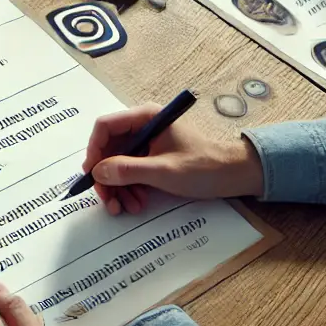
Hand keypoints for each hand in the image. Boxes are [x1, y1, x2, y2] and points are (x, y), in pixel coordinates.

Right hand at [83, 105, 263, 215]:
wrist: (234, 176)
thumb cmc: (203, 167)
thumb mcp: (163, 170)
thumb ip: (128, 170)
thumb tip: (97, 172)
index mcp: (145, 117)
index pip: (105, 127)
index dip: (94, 151)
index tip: (92, 176)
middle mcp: (143, 126)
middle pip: (109, 148)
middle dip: (107, 177)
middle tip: (108, 201)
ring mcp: (148, 142)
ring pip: (118, 163)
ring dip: (119, 187)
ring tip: (127, 208)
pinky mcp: (153, 157)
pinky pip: (132, 171)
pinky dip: (130, 188)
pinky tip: (137, 203)